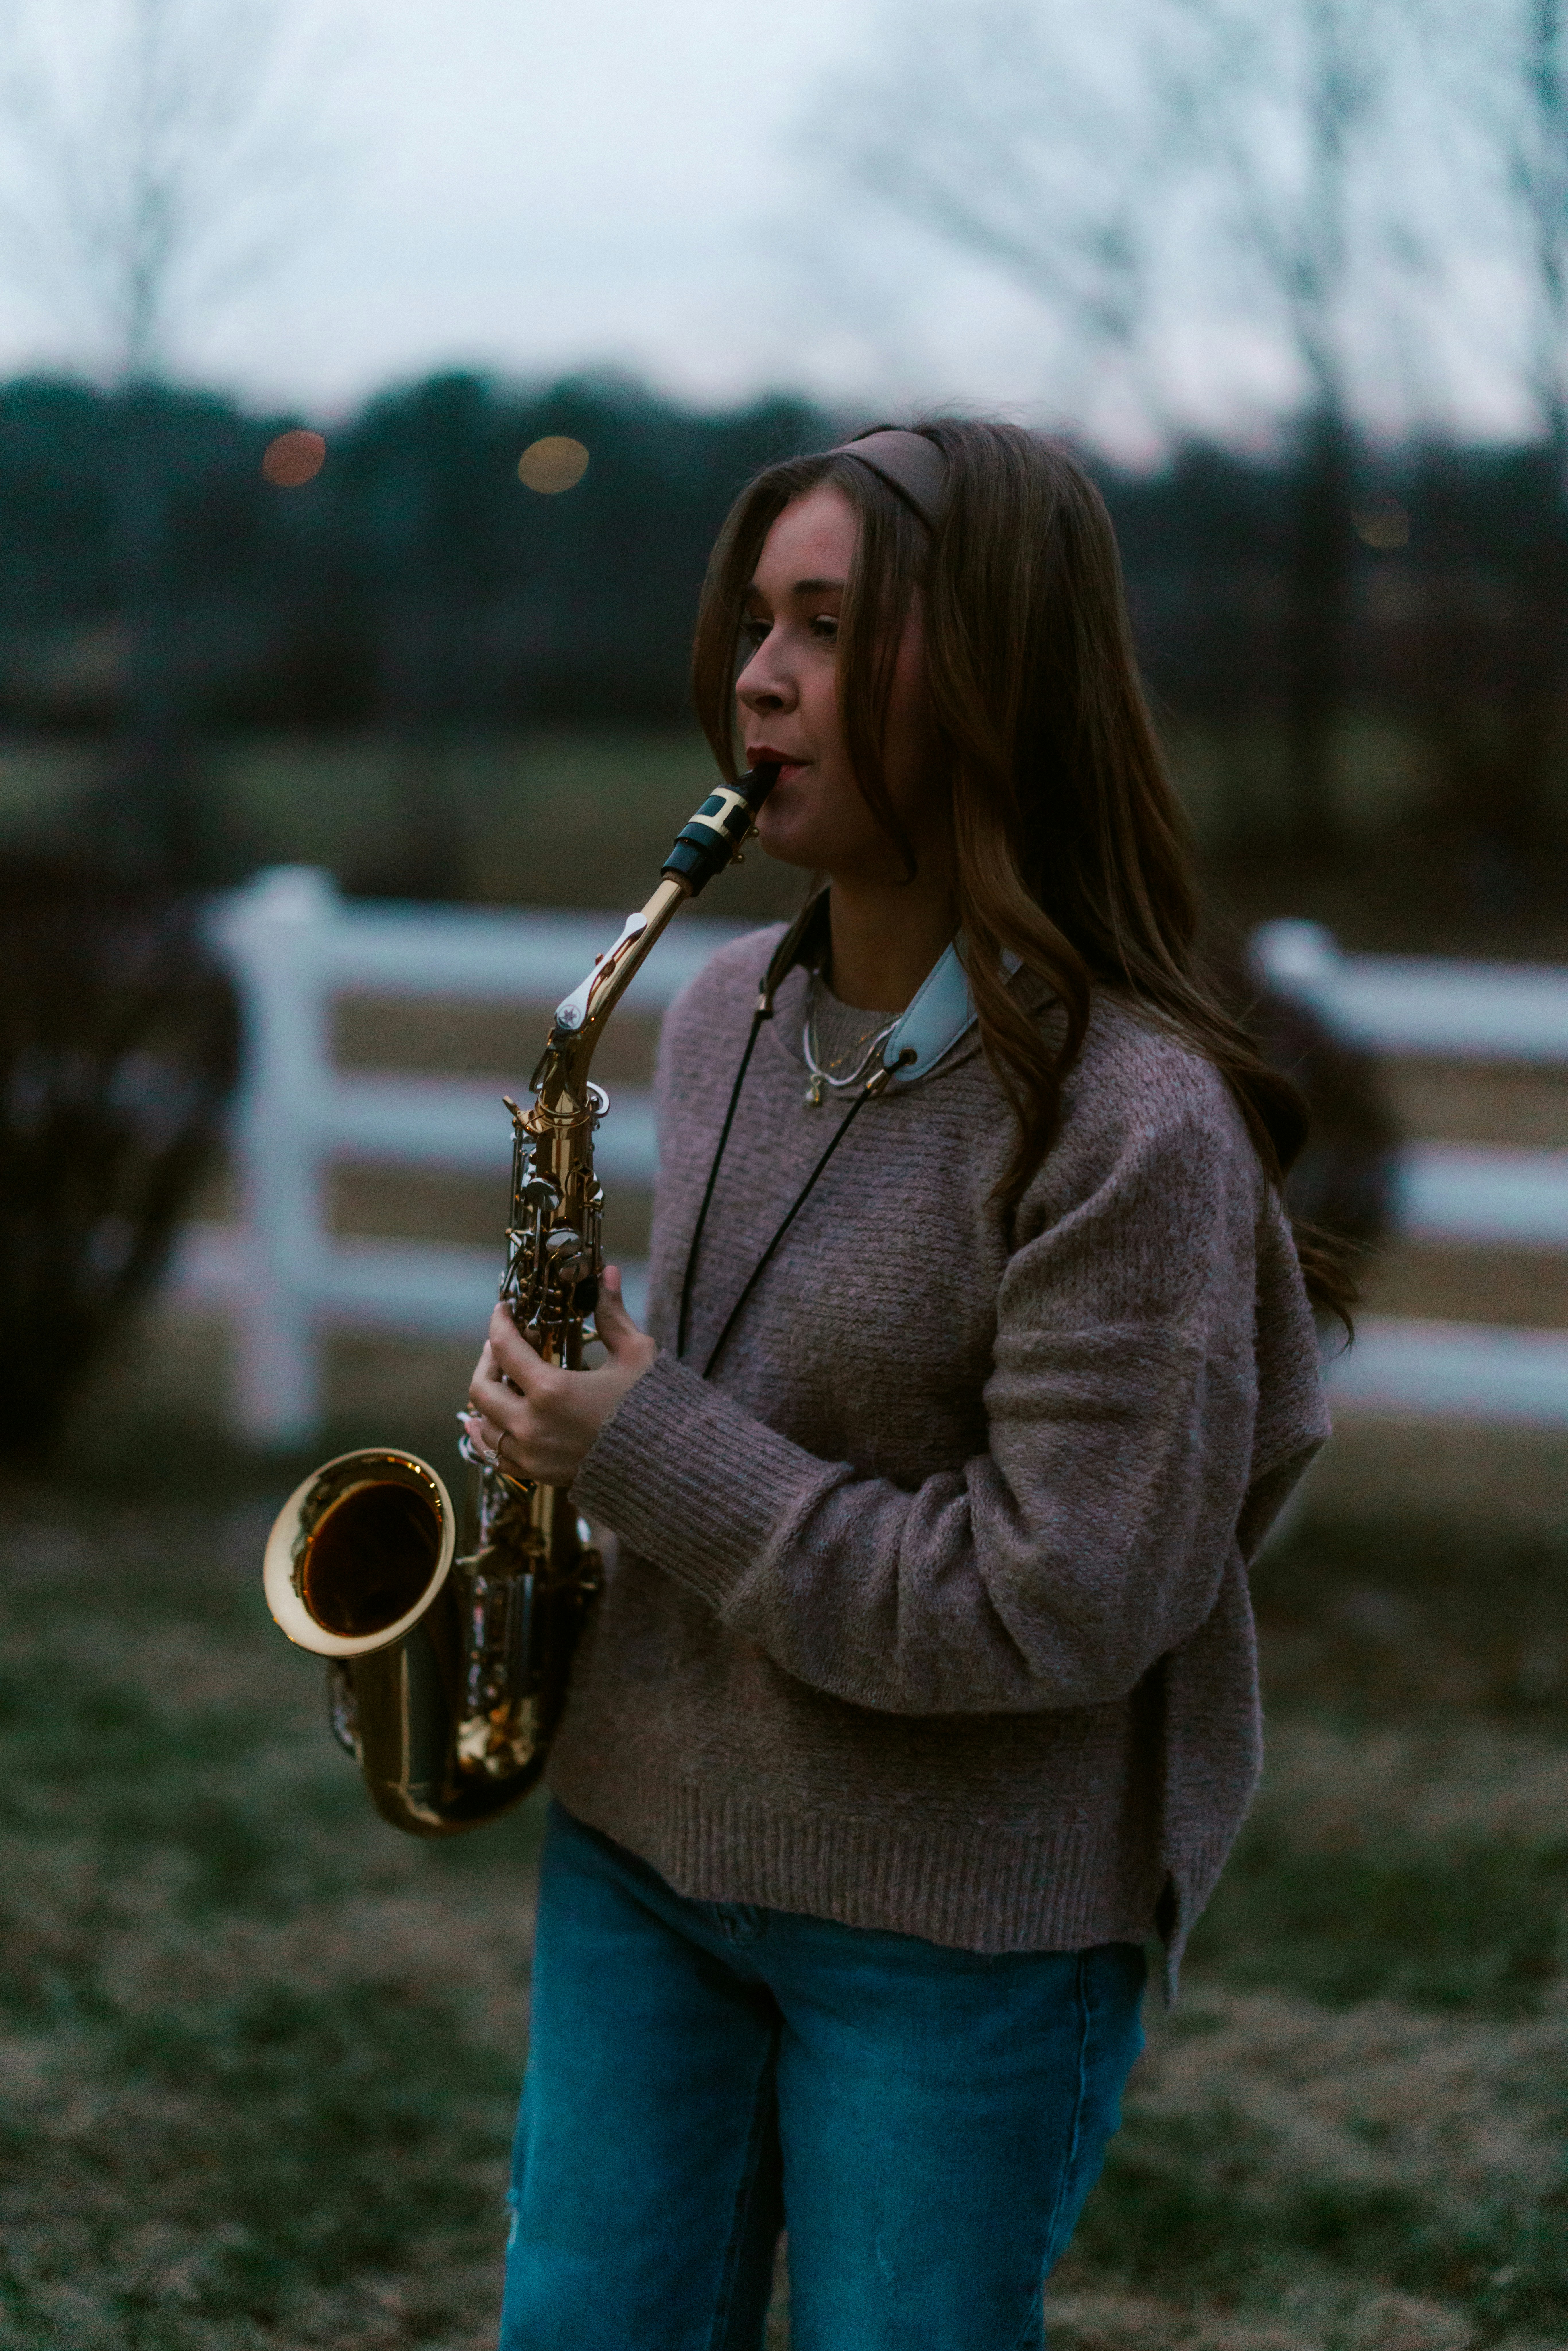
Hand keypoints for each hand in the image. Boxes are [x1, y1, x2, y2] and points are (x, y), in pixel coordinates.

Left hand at [462, 1266, 656, 1487]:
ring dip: (485, 1399)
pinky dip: (488, 1435)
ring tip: (500, 1380)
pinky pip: (495, 1455)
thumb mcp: (635, 1355)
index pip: (505, 1347)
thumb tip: (608, 1272)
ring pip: (483, 1425)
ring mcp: (531, 1454)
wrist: (666, 1466)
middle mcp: (531, 1425)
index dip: (499, 1323)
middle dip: (488, 1360)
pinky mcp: (537, 1474)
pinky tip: (491, 1421)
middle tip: (503, 1345)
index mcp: (551, 1391)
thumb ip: (612, 1314)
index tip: (503, 1310)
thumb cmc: (653, 1407)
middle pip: (481, 1388)